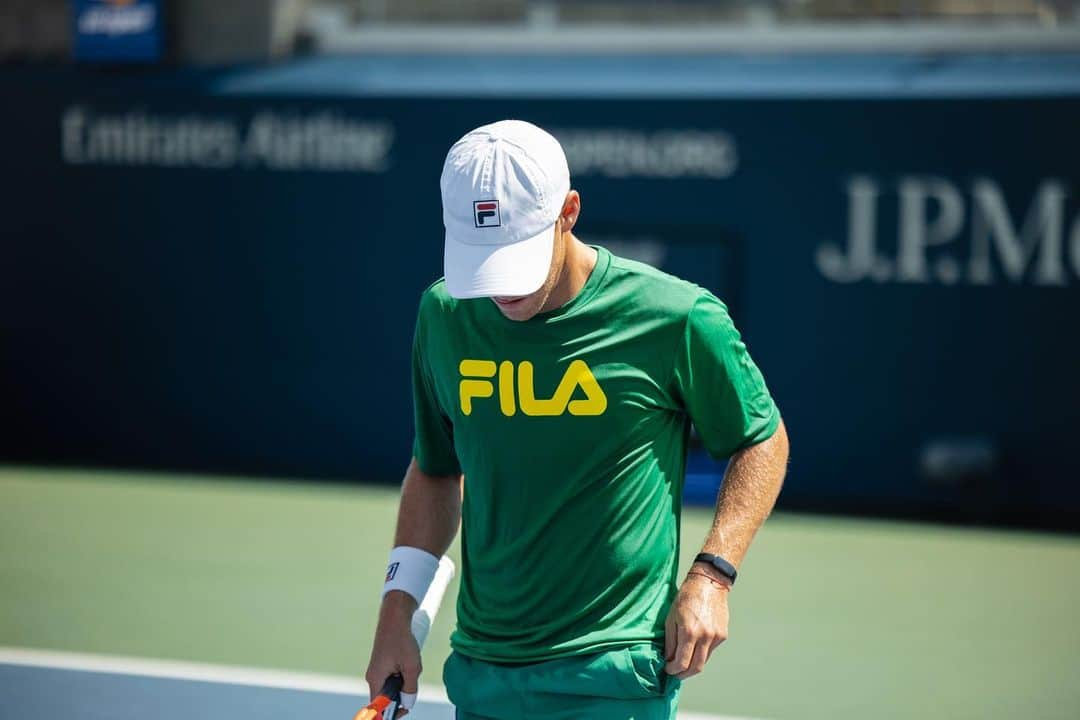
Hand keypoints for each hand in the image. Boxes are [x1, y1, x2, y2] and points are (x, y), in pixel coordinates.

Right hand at [364, 592, 421, 717]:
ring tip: (410, 666)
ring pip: (392, 686)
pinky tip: (408, 661)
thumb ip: (410, 689)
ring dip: (404, 682)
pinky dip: (403, 674)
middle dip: (402, 694)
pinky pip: (392, 677)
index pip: (379, 706)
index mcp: (376, 680)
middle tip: (412, 682)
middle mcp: (373, 677)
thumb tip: (408, 704)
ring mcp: (377, 670)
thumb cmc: (402, 641)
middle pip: (386, 697)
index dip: (391, 711)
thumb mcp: (411, 667)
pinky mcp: (382, 664)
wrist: (395, 618)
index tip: (404, 710)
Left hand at [663, 568, 730, 679]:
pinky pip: (710, 650)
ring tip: (683, 661)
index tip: (667, 669)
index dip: (673, 670)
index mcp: (689, 632)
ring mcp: (716, 637)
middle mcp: (705, 637)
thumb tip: (669, 659)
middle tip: (675, 673)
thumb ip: (670, 641)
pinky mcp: (723, 635)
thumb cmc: (686, 597)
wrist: (709, 583)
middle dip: (683, 674)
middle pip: (695, 668)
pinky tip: (694, 646)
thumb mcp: (671, 617)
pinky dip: (701, 653)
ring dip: (693, 664)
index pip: (682, 663)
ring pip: (704, 660)